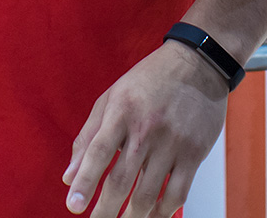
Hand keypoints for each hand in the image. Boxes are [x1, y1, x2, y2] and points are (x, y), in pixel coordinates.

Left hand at [63, 40, 229, 216]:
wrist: (199, 63)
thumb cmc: (149, 80)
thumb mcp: (112, 97)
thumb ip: (88, 137)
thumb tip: (68, 177)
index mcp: (122, 110)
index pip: (98, 152)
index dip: (84, 182)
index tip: (73, 206)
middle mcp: (147, 128)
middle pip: (121, 180)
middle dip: (105, 211)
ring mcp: (173, 142)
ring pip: (148, 193)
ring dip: (132, 217)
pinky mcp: (195, 153)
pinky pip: (177, 193)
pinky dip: (163, 212)